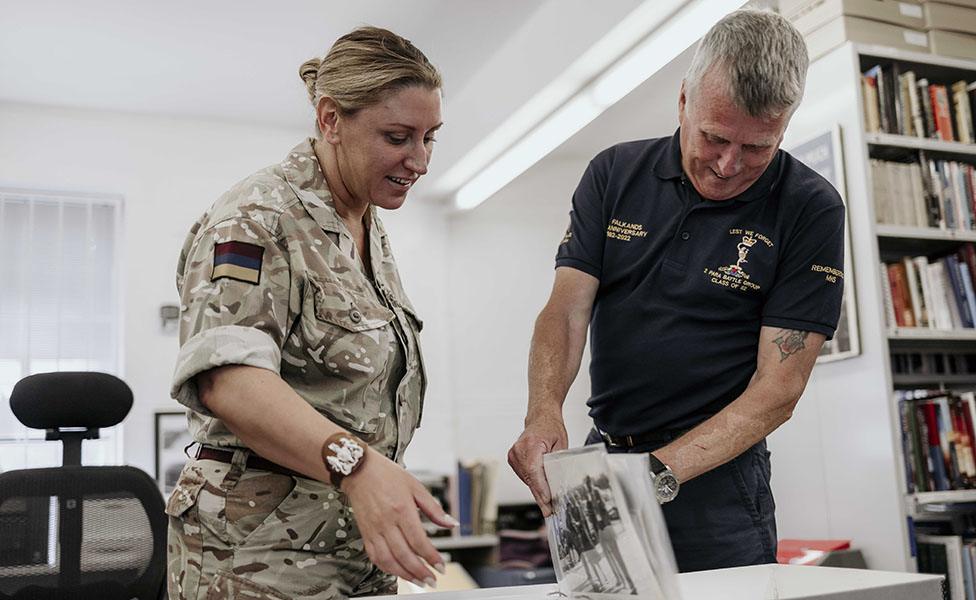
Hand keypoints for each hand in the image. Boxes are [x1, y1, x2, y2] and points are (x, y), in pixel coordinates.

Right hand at [342, 449, 457, 587]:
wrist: (359, 470)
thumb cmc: (386, 475)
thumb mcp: (416, 486)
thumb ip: (434, 508)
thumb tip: (450, 523)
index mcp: (401, 509)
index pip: (418, 541)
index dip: (431, 557)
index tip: (440, 566)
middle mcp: (386, 522)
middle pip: (404, 554)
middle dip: (420, 571)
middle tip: (432, 580)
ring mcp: (374, 529)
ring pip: (388, 560)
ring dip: (404, 574)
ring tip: (418, 581)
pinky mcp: (365, 533)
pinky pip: (375, 556)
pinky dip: (387, 568)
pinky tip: (398, 571)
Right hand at [507, 414, 567, 515]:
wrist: (541, 417)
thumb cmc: (551, 428)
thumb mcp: (561, 445)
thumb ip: (557, 463)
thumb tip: (559, 484)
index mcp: (531, 445)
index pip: (535, 473)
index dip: (541, 490)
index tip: (547, 503)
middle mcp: (518, 450)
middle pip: (530, 479)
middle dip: (540, 495)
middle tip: (549, 510)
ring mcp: (513, 454)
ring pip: (526, 479)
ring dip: (536, 489)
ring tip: (547, 502)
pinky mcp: (512, 458)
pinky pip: (523, 475)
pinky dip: (532, 482)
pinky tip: (540, 488)